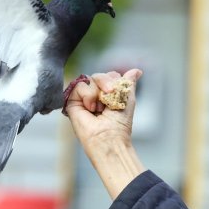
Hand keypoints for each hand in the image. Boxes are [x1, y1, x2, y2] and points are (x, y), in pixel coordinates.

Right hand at [64, 68, 145, 198]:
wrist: (109, 138)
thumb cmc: (120, 124)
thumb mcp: (128, 99)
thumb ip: (129, 83)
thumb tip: (137, 70)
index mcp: (109, 95)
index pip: (110, 76)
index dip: (115, 79)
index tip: (119, 91)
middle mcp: (96, 96)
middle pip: (99, 75)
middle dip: (107, 82)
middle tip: (110, 94)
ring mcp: (84, 99)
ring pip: (89, 78)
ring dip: (98, 91)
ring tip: (99, 108)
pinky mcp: (72, 102)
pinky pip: (79, 86)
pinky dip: (88, 95)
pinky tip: (91, 109)